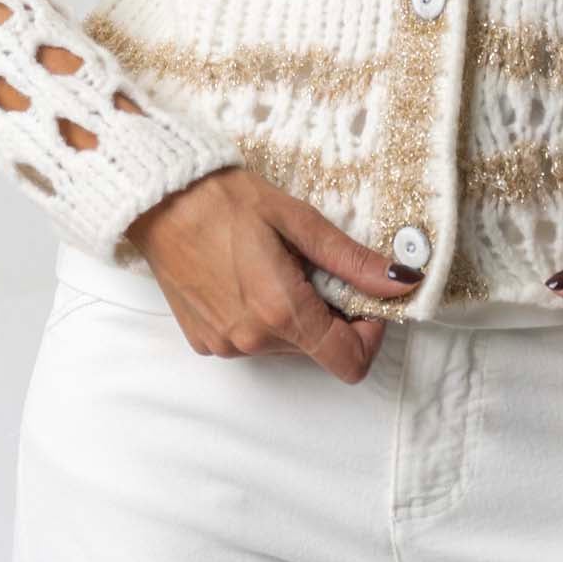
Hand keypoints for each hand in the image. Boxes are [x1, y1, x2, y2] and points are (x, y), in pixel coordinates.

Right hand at [122, 166, 425, 383]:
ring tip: (275, 263)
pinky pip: (253, 339)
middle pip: (318, 350)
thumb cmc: (226, 200)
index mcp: (281, 313)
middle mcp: (253, 341)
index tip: (363, 298)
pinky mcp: (205, 341)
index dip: (370, 334)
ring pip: (287, 345)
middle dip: (330, 313)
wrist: (160, 199)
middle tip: (313, 264)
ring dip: (296, 313)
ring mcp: (226, 346)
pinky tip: (247, 275)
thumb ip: (352, 261)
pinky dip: (264, 315)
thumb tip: (402, 281)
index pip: (350, 362)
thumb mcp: (299, 221)